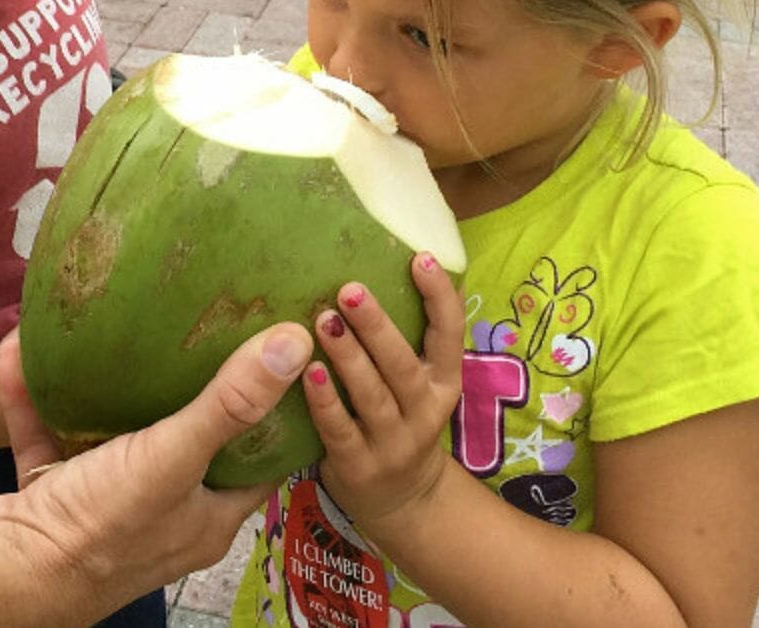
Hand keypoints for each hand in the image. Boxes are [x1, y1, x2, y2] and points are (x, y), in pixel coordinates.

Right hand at [0, 324, 313, 603]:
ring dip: (104, 388)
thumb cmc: (97, 530)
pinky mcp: (49, 497)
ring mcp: (102, 506)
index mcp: (203, 519)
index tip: (277, 362)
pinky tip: (26, 352)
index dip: (273, 416)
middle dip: (186, 388)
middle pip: (186, 444)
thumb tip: (295, 345)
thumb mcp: (173, 457)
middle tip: (197, 332)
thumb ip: (230, 403)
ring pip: (110, 435)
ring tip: (114, 332)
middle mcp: (159, 515)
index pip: (257, 464)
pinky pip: (48, 436)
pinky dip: (38, 399)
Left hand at [302, 253, 463, 529]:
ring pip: (373, 396)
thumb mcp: (417, 381)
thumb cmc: (400, 418)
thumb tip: (376, 261)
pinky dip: (324, 402)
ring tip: (322, 322)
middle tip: (349, 288)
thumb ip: (402, 335)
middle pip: (403, 365)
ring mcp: (394, 443)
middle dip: (377, 326)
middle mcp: (425, 410)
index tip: (420, 257)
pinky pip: (340, 431)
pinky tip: (308, 373)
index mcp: (443, 381)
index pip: (451, 335)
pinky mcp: (360, 467)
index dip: (439, 297)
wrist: (403, 501)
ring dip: (348, 359)